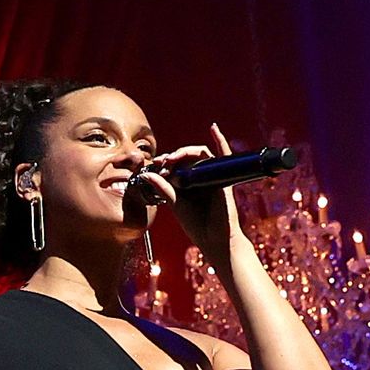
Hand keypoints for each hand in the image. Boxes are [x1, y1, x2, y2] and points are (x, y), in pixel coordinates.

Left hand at [129, 123, 246, 260]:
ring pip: (200, 154)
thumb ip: (163, 188)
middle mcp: (200, 177)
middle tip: (163, 162)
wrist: (215, 241)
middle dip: (173, 156)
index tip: (154, 164)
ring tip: (173, 158)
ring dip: (185, 152)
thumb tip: (146, 174)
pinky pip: (224, 155)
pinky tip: (213, 128)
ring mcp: (211, 176)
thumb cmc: (197, 226)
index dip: (165, 161)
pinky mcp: (223, 178)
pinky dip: (220, 140)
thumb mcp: (175, 204)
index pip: (176, 164)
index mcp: (188, 182)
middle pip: (187, 157)